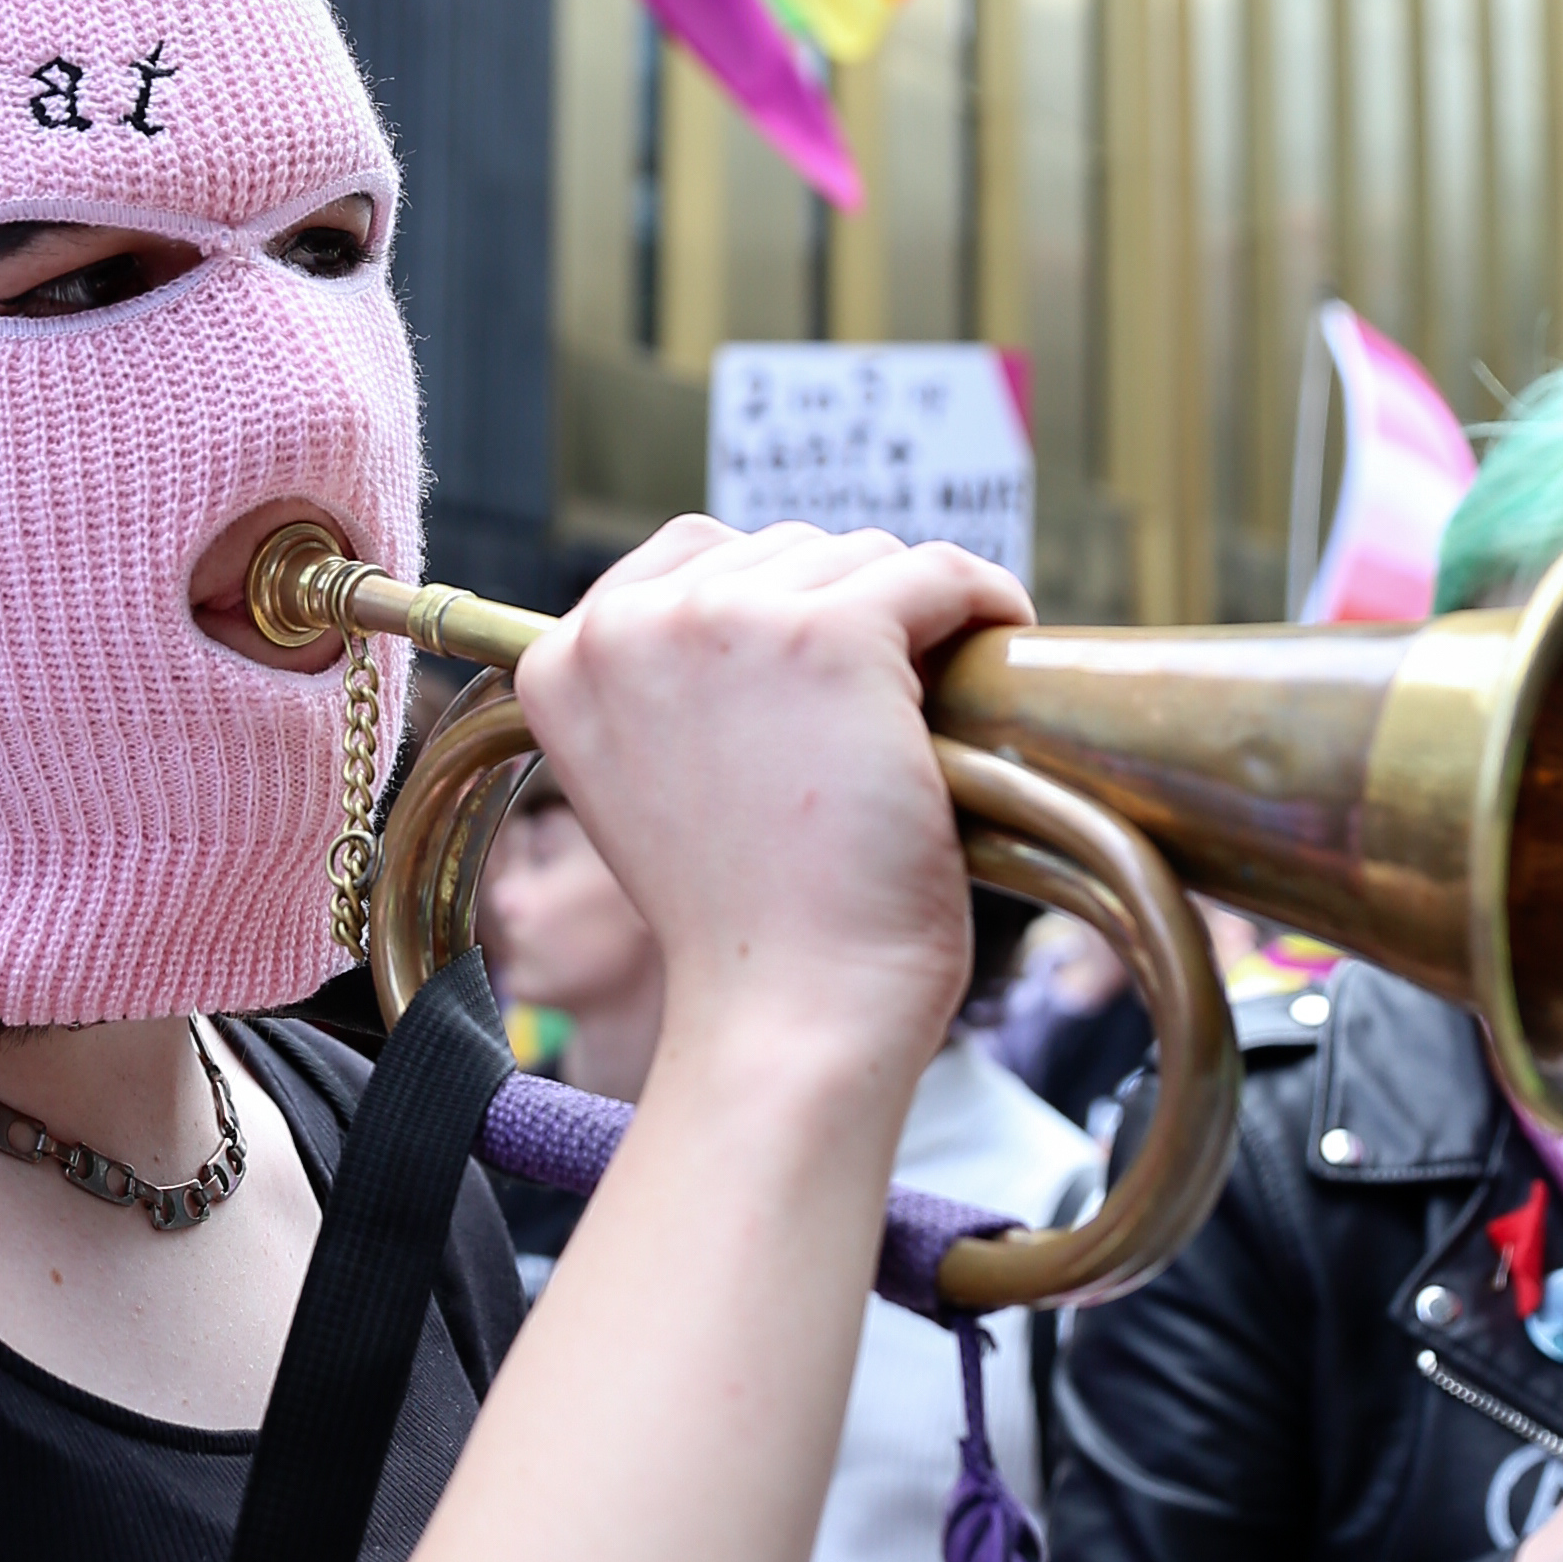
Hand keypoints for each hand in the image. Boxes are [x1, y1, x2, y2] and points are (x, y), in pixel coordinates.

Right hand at [519, 524, 1026, 1095]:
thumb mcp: (650, 789)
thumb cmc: (740, 927)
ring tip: (922, 708)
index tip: (819, 665)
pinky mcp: (836, 634)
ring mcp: (728, 621)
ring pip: (859, 559)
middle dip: (840, 614)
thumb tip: (757, 630)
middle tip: (878, 711)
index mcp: (561, 662)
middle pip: (778, 551)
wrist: (788, 1009)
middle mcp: (627, 625)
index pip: (688, 557)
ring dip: (906, 621)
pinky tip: (1000, 637)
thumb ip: (667, 693)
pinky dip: (984, 599)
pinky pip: (939, 572)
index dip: (771, 601)